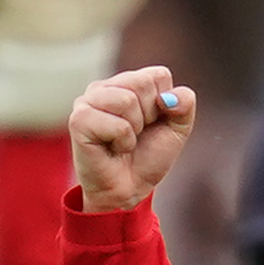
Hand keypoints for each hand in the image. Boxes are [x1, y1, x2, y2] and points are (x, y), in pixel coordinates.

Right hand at [69, 65, 195, 214]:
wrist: (129, 189)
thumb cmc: (148, 157)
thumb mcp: (177, 130)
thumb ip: (184, 105)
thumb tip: (170, 97)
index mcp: (126, 83)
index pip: (158, 75)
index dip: (165, 104)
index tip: (153, 123)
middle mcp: (104, 87)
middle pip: (142, 83)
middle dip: (149, 116)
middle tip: (137, 134)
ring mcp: (87, 101)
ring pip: (127, 101)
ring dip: (134, 130)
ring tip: (123, 141)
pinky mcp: (78, 119)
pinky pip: (117, 125)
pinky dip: (123, 142)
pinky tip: (112, 148)